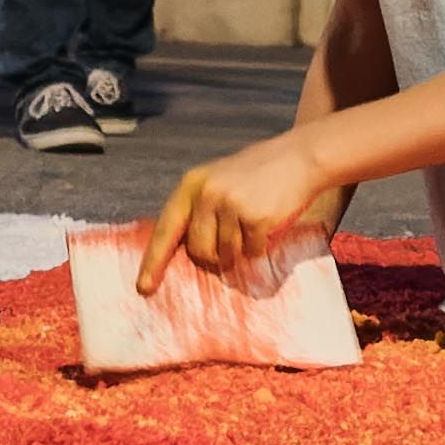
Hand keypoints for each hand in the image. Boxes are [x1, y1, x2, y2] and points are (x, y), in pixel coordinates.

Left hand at [138, 134, 338, 285]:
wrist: (301, 157)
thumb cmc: (260, 172)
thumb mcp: (220, 179)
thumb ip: (201, 208)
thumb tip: (190, 250)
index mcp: (192, 184)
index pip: (165, 229)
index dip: (154, 261)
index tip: (144, 287)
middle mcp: (207, 194)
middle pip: (199, 251)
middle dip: (216, 255)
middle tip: (236, 238)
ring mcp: (231, 206)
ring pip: (228, 254)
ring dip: (243, 248)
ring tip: (255, 221)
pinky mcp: (255, 219)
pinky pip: (252, 252)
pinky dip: (261, 245)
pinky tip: (269, 221)